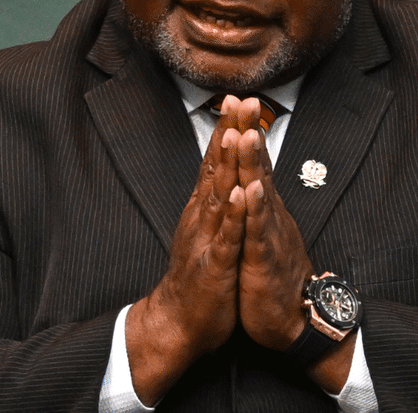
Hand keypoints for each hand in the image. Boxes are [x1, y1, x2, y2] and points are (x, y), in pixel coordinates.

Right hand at [125, 99, 246, 401]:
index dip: (226, 129)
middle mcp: (201, 217)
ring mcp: (207, 239)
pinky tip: (240, 195)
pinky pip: (226, 238)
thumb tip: (218, 174)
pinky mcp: (214, 265)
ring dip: (227, 164)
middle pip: (215, 167)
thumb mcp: (205, 232)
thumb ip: (211, 203)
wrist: (177, 320)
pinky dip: (233, 216)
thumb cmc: (196, 276)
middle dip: (227, 132)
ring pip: (219, 195)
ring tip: (235, 133)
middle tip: (236, 99)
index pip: (214, 162)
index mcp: (203, 209)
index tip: (236, 98)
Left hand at [233, 122, 311, 350]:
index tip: (235, 99)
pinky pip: (258, 232)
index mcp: (263, 208)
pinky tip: (251, 191)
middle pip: (259, 167)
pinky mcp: (264, 259)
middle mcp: (269, 214)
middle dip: (250, 132)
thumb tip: (252, 176)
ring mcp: (268, 234)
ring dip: (254, 163)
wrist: (290, 318)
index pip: (252, 162)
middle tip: (245, 100)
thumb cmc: (272, 273)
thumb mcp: (260, 231)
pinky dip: (254, 211)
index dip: (243, 131)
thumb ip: (256, 203)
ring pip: (260, 192)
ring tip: (248, 134)